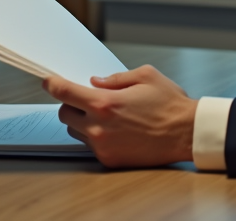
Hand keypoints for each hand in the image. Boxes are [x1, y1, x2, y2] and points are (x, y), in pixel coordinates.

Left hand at [42, 65, 196, 167]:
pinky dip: (96, 136)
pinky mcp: (109, 159)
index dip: (52, 85)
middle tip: (87, 99)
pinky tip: (114, 129)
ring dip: (82, 121)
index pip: (64, 92)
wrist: (187, 133)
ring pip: (76, 131)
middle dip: (71, 103)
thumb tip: (95, 82)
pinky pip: (90, 145)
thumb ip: (114, 78)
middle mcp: (99, 127)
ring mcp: (103, 146)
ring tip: (106, 115)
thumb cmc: (170, 104)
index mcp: (105, 103)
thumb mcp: (145, 76)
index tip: (48, 82)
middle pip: (64, 114)